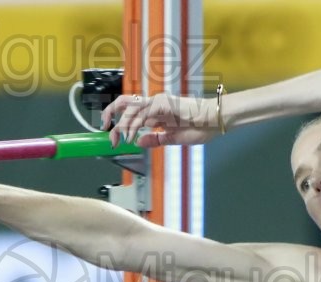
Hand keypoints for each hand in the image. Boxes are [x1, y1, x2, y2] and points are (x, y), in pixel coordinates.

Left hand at [100, 93, 219, 147]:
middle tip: (106, 133)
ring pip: (130, 109)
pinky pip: (142, 114)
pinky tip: (132, 137)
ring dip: (121, 126)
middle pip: (123, 102)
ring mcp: (158, 102)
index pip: (129, 108)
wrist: (214, 121)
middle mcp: (154, 103)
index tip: (109, 131)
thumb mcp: (173, 138)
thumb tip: (139, 141)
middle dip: (109, 115)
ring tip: (118, 140)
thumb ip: (155, 139)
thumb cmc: (200, 127)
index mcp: (156, 109)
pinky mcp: (163, 104)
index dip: (116, 117)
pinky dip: (134, 127)